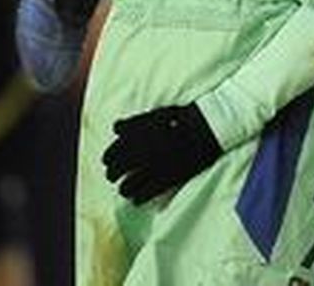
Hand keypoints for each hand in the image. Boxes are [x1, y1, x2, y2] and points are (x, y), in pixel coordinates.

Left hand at [102, 103, 221, 204]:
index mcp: (138, 134)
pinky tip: (136, 200)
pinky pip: (145, 193)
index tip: (107, 161)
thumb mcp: (155, 113)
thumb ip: (134, 122)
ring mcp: (155, 166)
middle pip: (118, 168)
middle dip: (112, 172)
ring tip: (123, 189)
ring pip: (128, 183)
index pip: (114, 149)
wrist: (206, 127)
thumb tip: (115, 129)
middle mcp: (143, 151)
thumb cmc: (181, 118)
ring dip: (123, 187)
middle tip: (111, 176)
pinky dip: (138, 197)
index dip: (109, 156)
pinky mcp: (167, 178)